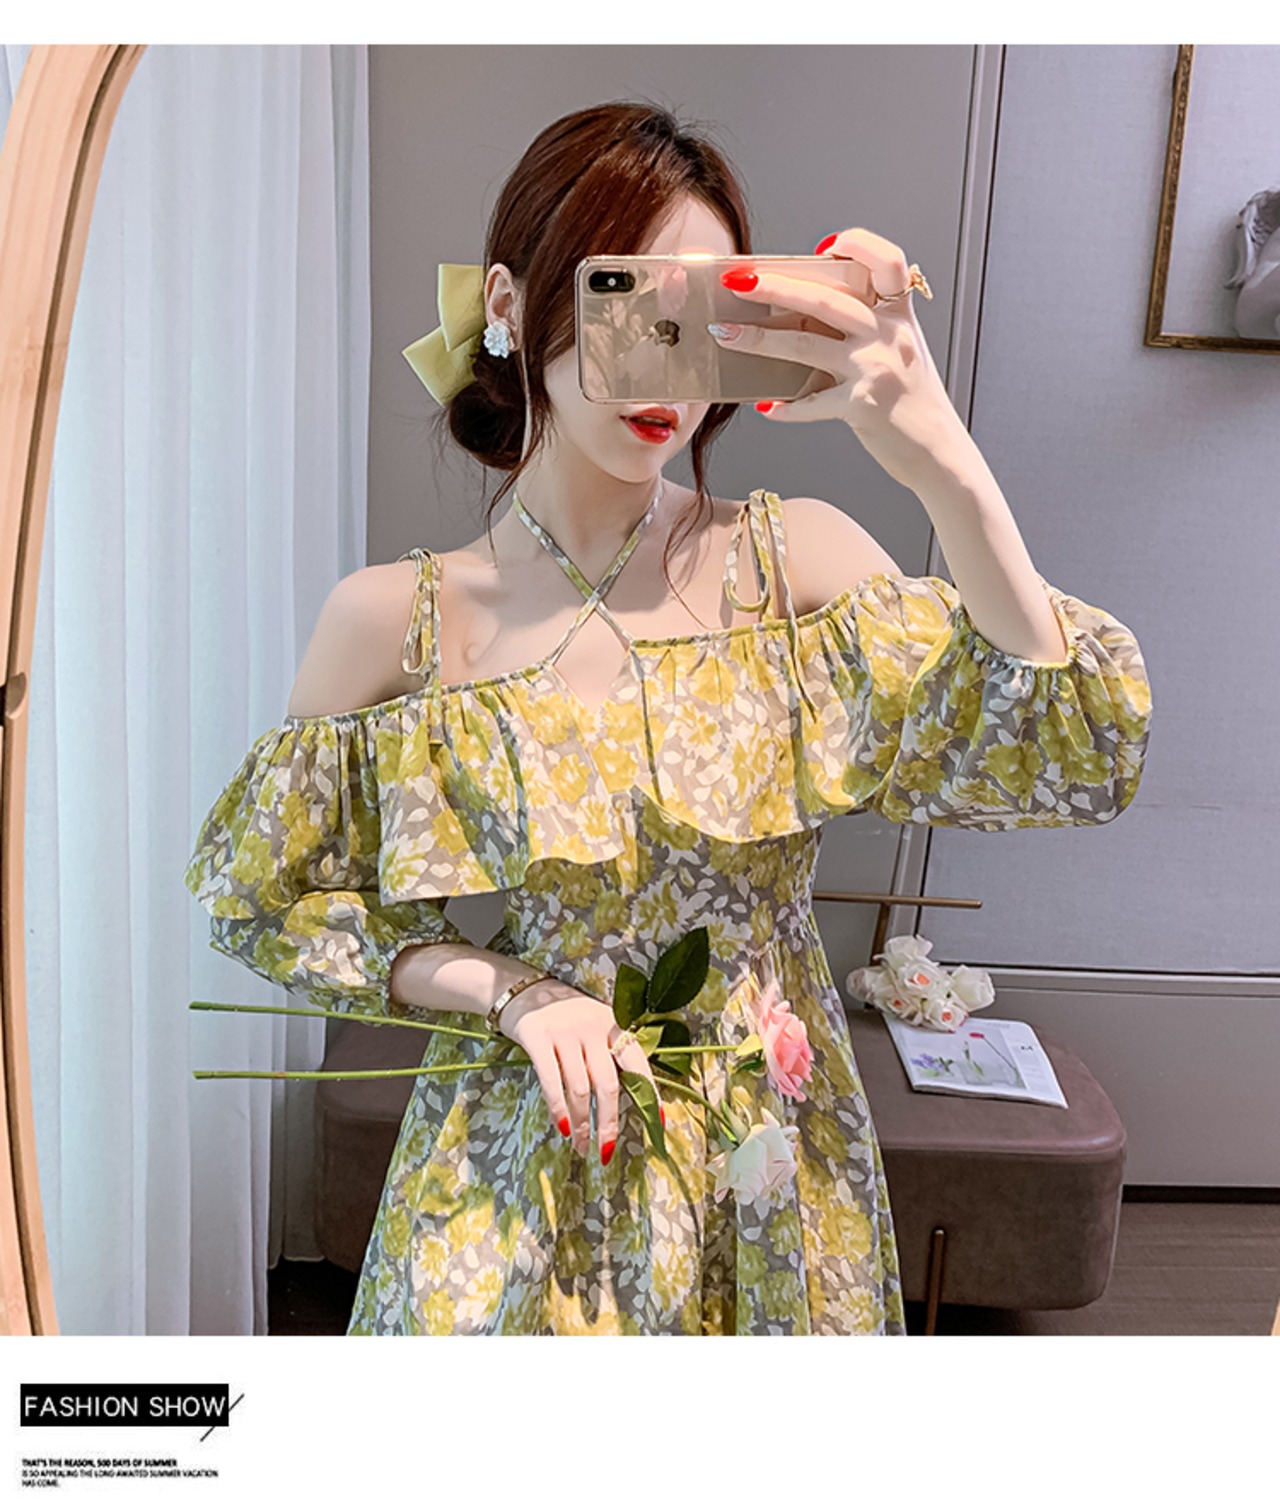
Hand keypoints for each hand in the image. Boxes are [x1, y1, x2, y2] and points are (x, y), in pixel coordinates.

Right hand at [501, 985, 660, 1163]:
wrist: (523, 989)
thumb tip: (633, 1096)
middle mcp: (592, 1027)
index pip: (637, 1063)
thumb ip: (611, 1053)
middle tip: (607, 1152)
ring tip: (581, 1146)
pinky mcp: (537, 1037)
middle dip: (609, 1122)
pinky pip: (551, 1080)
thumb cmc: (566, 1016)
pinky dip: (558, 1108)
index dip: (650, 1093)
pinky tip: (563, 1127)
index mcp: (613, 1024)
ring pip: (580, 1087)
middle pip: (608, 1083)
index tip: (657, 1124)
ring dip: (582, 1123)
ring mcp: (564, 1032)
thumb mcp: (595, 1025)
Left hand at [709, 228, 968, 489]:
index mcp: (899, 315)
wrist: (938, 450)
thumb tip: (801, 315)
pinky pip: (812, 402)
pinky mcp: (862, 405)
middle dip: (774, 287)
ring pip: (806, 343)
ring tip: (724, 332)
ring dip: (759, 338)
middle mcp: (888, 335)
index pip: (888, 261)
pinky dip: (786, 407)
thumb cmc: (912, 401)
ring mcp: (875, 368)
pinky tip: (764, 408)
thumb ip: (864, 329)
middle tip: (738, 282)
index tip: (823, 247)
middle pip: (825, 298)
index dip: (857, 244)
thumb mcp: (899, 351)